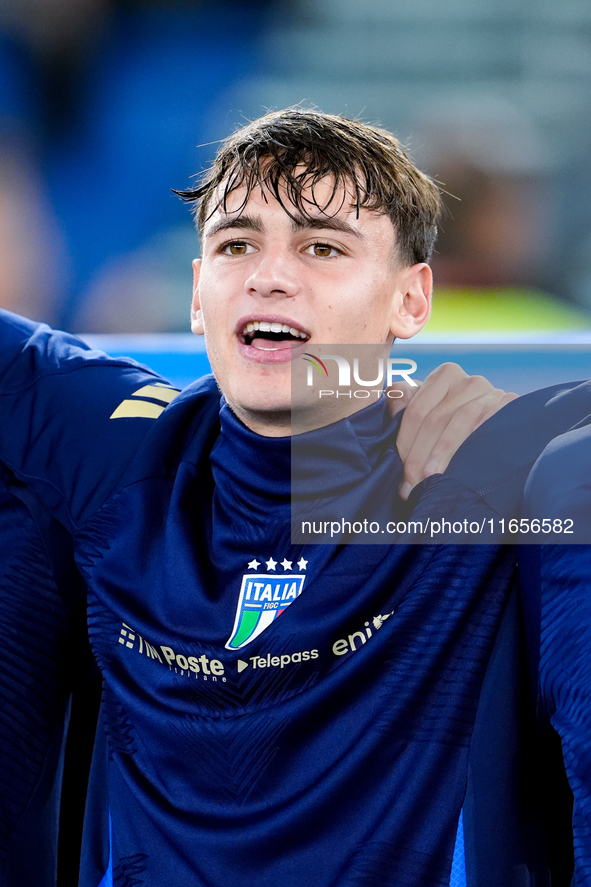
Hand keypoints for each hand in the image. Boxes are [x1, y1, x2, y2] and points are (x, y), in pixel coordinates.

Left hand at [388, 362, 516, 499]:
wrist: (501, 433)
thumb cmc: (453, 424)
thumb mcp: (427, 410)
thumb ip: (403, 402)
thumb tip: (393, 404)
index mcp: (444, 375)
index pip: (416, 411)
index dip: (404, 443)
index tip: (398, 470)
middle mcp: (469, 381)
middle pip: (436, 419)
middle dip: (419, 456)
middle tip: (410, 485)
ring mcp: (492, 393)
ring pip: (459, 422)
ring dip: (442, 455)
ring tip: (429, 480)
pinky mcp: (510, 408)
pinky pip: (487, 427)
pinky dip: (471, 447)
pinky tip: (461, 467)